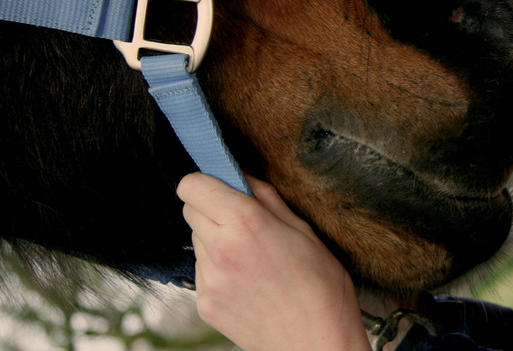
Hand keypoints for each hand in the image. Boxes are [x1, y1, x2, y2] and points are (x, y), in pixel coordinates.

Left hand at [177, 172, 369, 350]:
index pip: (192, 186)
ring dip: (216, 239)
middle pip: (190, 210)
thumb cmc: (322, 287)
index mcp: (246, 222)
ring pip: (197, 241)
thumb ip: (267, 199)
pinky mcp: (205, 304)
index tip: (222, 187)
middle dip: (212, 208)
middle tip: (244, 222)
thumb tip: (244, 178)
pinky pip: (203, 272)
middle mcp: (220, 249)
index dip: (206, 182)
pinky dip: (219, 269)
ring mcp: (209, 280)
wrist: (316, 340)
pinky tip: (249, 280)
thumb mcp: (304, 230)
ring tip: (253, 257)